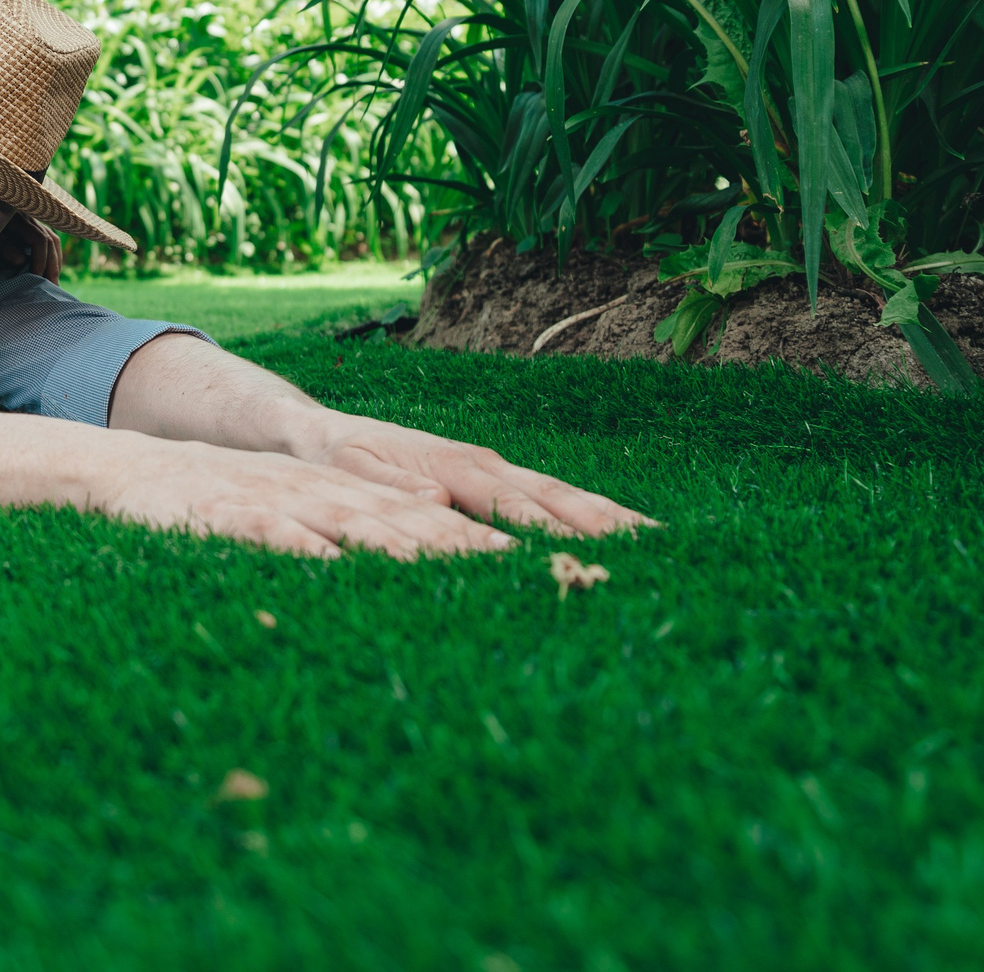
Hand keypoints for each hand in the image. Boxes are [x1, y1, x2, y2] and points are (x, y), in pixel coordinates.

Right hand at [97, 435, 522, 560]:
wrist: (124, 471)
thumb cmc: (212, 497)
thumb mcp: (289, 501)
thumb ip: (352, 515)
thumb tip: (428, 523)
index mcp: (326, 489)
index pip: (408, 512)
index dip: (465, 534)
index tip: (522, 560)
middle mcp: (308, 489)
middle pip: (389, 513)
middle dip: (448, 539)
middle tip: (508, 565)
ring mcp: (266, 499)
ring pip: (337, 517)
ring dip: (389, 539)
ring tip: (438, 563)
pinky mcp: (220, 515)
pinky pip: (263, 530)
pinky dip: (297, 544)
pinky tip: (327, 562)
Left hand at [303, 415, 656, 537]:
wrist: (320, 431)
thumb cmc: (335, 460)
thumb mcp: (353, 474)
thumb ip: (396, 488)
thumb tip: (441, 500)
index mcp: (452, 466)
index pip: (514, 502)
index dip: (553, 528)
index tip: (593, 552)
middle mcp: (482, 463)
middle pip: (556, 495)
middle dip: (605, 523)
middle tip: (659, 552)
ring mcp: (493, 467)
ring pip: (564, 494)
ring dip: (611, 518)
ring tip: (663, 544)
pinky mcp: (494, 476)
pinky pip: (552, 496)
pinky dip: (591, 513)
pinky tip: (622, 534)